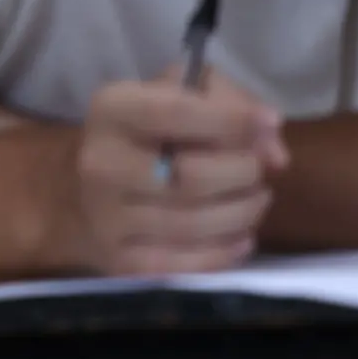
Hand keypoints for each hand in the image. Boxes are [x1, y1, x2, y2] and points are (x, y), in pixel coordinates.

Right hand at [64, 68, 286, 275]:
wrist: (82, 191)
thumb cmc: (146, 133)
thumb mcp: (179, 93)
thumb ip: (231, 105)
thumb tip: (275, 154)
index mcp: (112, 110)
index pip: (177, 112)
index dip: (232, 120)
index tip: (269, 123)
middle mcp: (101, 163)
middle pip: (193, 176)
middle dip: (243, 172)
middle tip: (256, 169)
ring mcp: (107, 218)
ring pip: (197, 223)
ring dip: (243, 212)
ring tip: (254, 199)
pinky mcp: (122, 262)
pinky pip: (189, 265)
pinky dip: (227, 251)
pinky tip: (239, 235)